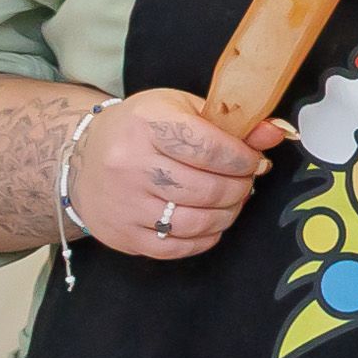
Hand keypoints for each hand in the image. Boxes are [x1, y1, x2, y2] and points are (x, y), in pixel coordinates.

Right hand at [77, 89, 281, 258]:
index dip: (244, 158)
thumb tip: (276, 134)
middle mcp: (130, 164)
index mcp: (147, 124)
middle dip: (240, 187)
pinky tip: (210, 223)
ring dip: (227, 214)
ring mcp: (124, 203)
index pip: (210, 147)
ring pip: (194, 221)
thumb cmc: (140, 129)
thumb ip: (229, 122)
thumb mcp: (180, 109)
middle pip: (206, 188)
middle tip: (246, 182)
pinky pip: (175, 247)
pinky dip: (204, 238)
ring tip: (232, 202)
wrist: (81, 158)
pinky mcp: (121, 234)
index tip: (255, 161)